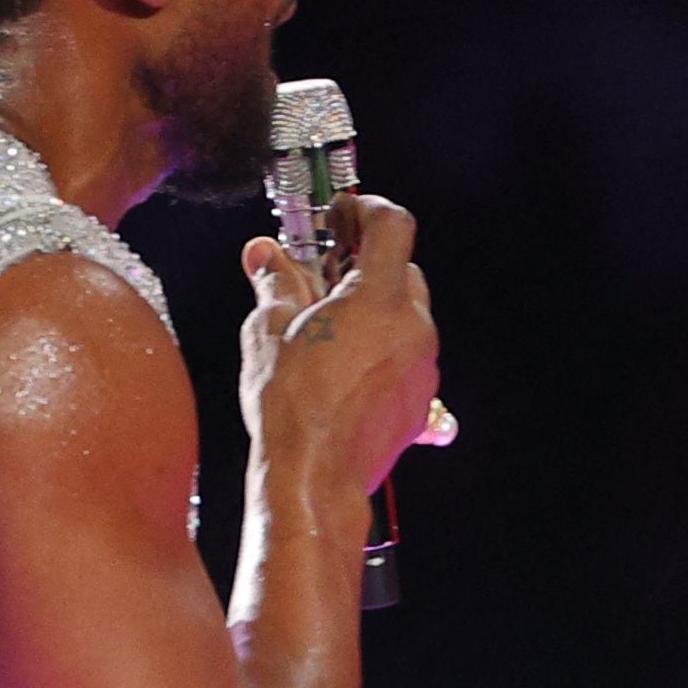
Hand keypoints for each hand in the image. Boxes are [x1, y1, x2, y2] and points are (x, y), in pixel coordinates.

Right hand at [239, 191, 440, 502]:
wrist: (316, 479)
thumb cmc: (292, 408)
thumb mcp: (270, 331)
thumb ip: (275, 283)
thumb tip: (264, 255)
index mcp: (379, 300)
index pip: (393, 225)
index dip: (366, 208)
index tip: (342, 212)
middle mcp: (413, 329)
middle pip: (402, 270)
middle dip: (364, 263)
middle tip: (323, 273)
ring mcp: (422, 367)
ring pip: (406, 315)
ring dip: (373, 308)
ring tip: (327, 325)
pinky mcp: (420, 401)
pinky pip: (406, 356)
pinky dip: (381, 348)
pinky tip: (343, 365)